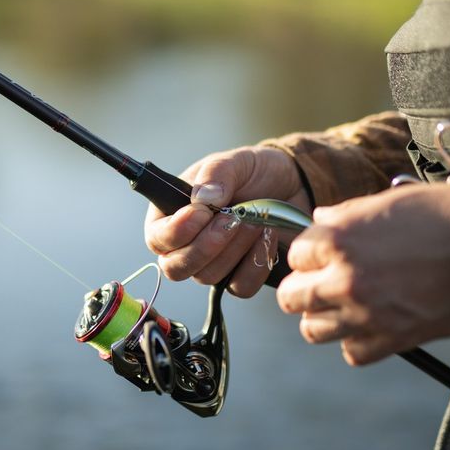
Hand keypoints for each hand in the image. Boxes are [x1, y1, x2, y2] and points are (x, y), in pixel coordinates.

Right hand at [144, 145, 307, 297]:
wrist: (291, 186)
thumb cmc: (254, 172)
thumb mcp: (235, 162)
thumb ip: (216, 174)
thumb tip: (204, 200)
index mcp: (171, 215)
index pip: (157, 239)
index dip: (175, 232)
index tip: (202, 213)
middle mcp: (186, 245)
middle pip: (175, 268)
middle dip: (205, 246)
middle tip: (233, 219)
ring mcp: (212, 264)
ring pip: (208, 276)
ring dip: (235, 249)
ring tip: (256, 220)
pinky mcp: (239, 276)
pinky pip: (240, 287)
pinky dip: (255, 264)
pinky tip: (266, 237)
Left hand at [276, 184, 449, 364]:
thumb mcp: (394, 199)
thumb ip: (349, 214)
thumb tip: (321, 220)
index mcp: (341, 239)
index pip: (295, 253)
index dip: (309, 252)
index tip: (321, 253)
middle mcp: (346, 279)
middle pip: (292, 297)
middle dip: (302, 287)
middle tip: (319, 281)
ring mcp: (367, 314)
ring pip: (313, 330)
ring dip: (322, 317)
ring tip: (340, 305)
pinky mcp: (393, 340)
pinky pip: (352, 353)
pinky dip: (357, 341)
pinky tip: (370, 323)